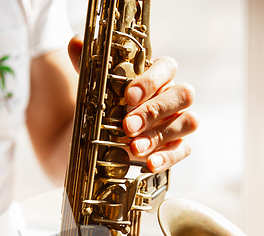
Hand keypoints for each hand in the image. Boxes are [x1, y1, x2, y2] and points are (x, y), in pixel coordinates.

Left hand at [68, 37, 197, 172]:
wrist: (100, 142)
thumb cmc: (104, 109)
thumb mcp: (93, 89)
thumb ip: (87, 66)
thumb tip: (76, 43)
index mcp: (156, 77)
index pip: (167, 68)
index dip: (152, 80)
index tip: (128, 95)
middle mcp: (171, 97)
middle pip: (183, 95)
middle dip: (155, 111)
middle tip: (128, 126)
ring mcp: (177, 123)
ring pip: (187, 122)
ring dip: (160, 135)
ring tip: (134, 148)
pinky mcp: (177, 147)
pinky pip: (182, 150)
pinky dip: (167, 157)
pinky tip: (149, 164)